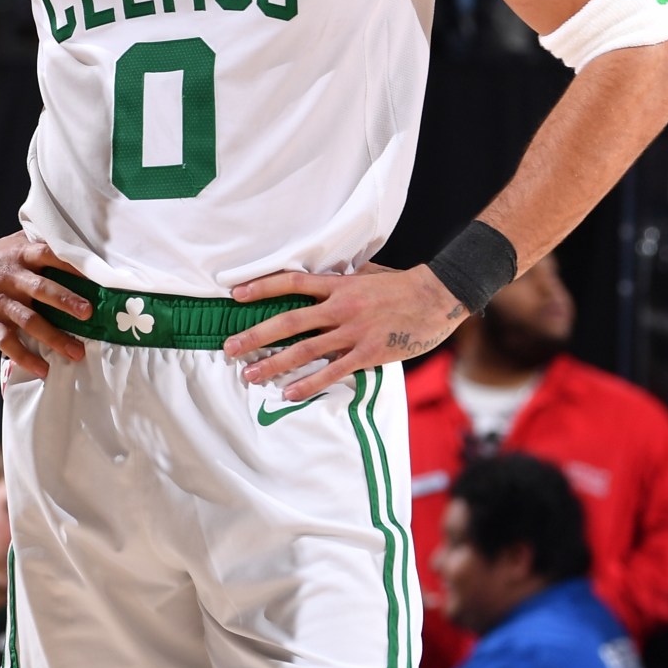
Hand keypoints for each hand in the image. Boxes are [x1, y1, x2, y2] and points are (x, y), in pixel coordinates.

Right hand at [0, 231, 91, 376]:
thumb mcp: (17, 242)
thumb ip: (44, 245)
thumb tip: (85, 249)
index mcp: (22, 254)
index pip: (49, 255)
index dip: (70, 264)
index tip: (95, 276)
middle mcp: (11, 276)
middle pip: (40, 288)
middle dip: (65, 300)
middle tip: (89, 313)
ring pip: (27, 320)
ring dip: (53, 337)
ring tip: (76, 352)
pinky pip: (6, 341)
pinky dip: (24, 356)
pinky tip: (42, 369)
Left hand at [224, 265, 464, 401]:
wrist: (438, 297)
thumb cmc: (402, 284)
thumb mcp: (368, 273)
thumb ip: (342, 279)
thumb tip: (322, 276)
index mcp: (339, 285)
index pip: (292, 283)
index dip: (262, 287)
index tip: (235, 295)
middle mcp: (341, 308)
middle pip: (289, 322)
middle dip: (255, 335)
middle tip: (229, 347)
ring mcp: (353, 332)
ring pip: (305, 351)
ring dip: (274, 364)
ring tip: (250, 375)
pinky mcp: (368, 354)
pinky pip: (332, 372)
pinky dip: (309, 385)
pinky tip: (289, 394)